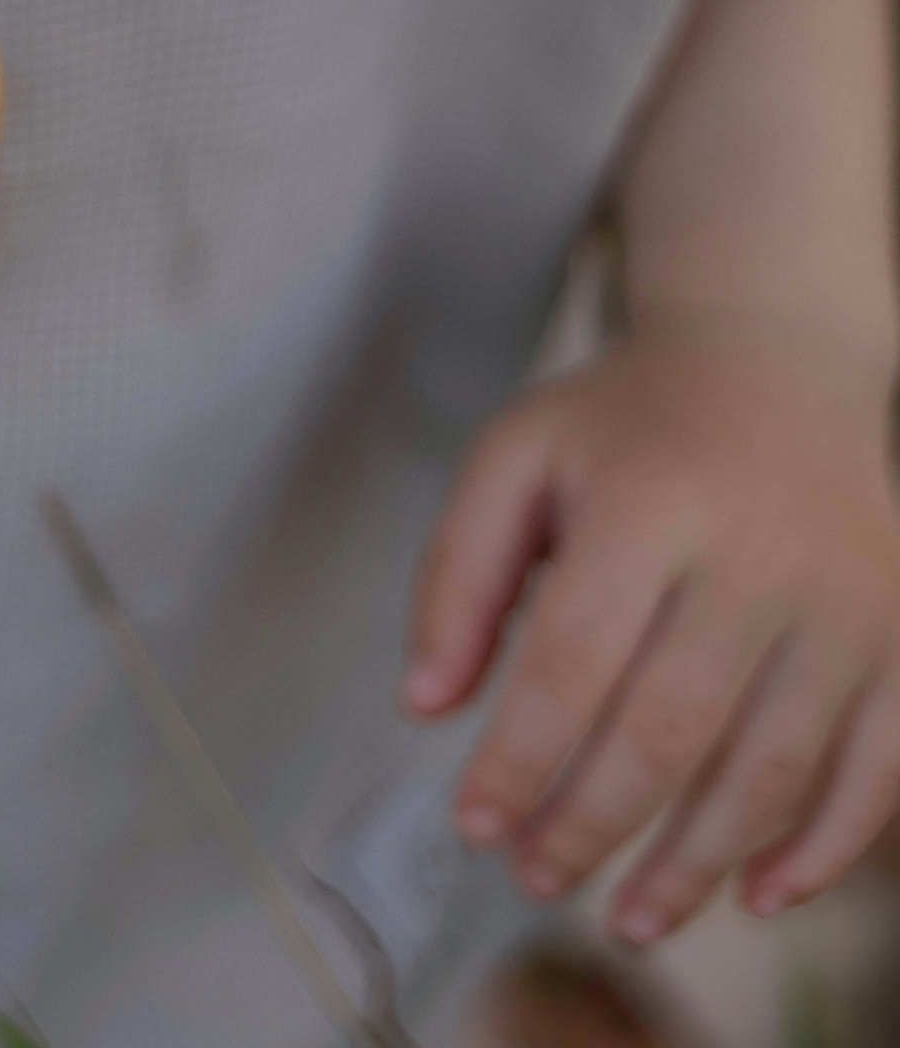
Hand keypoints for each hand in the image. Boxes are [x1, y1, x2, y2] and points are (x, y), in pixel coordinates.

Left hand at [405, 313, 899, 944]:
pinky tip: (757, 896)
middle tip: (537, 878)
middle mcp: (758, 553)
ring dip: (694, 866)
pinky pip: (876, 773)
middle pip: (669, 730)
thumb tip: (424, 705)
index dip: (520, 758)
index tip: (474, 824)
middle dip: (593, 826)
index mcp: (649, 499)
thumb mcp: (517, 456)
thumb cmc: (626, 424)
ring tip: (627, 916)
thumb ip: (457, 573)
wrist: (774, 362)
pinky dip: (820, 853)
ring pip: (770, 771)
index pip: (574, 660)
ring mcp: (844, 601)